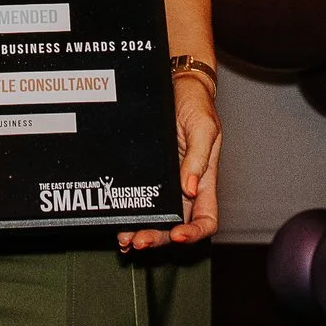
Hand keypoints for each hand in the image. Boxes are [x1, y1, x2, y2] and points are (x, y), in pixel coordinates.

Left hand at [119, 70, 219, 252]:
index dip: (194, 233)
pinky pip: (140, 201)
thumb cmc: (197, 104)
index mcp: (205, 181)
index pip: (206, 219)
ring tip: (125, 239)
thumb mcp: (204, 127)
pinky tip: (119, 225)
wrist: (176, 84)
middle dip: (158, 238)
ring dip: (142, 232)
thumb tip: (190, 188)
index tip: (179, 235)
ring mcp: (166, 183)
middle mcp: (185, 188)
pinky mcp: (148, 175)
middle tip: (140, 240)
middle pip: (175, 226)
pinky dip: (130, 216)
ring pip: (156, 219)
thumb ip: (199, 158)